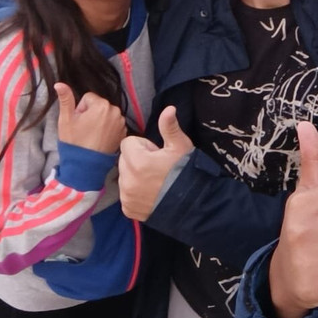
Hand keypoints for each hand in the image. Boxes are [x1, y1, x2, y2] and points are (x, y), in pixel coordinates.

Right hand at [54, 84, 126, 154]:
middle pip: (98, 105)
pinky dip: (107, 128)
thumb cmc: (74, 142)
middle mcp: (115, 111)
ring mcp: (121, 123)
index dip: (80, 109)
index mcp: (101, 105)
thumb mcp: (66, 120)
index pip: (88, 98)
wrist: (84, 166)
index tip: (78, 122)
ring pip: (106, 114)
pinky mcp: (123, 133)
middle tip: (84, 129)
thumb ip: (65, 99)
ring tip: (91, 135)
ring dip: (99, 120)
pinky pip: (113, 124)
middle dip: (91, 114)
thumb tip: (59, 83)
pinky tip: (99, 139)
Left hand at [118, 106, 194, 220]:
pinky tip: (150, 194)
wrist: (193, 206)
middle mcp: (127, 180)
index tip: (157, 154)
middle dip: (137, 159)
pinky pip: (125, 194)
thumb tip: (168, 108)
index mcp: (138, 161)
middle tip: (157, 167)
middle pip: (124, 159)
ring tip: (154, 181)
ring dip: (134, 175)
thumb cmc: (186, 172)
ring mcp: (126, 196)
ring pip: (124, 176)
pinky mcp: (128, 209)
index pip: (128, 143)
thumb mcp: (181, 147)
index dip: (144, 146)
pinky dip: (134, 192)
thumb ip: (169, 127)